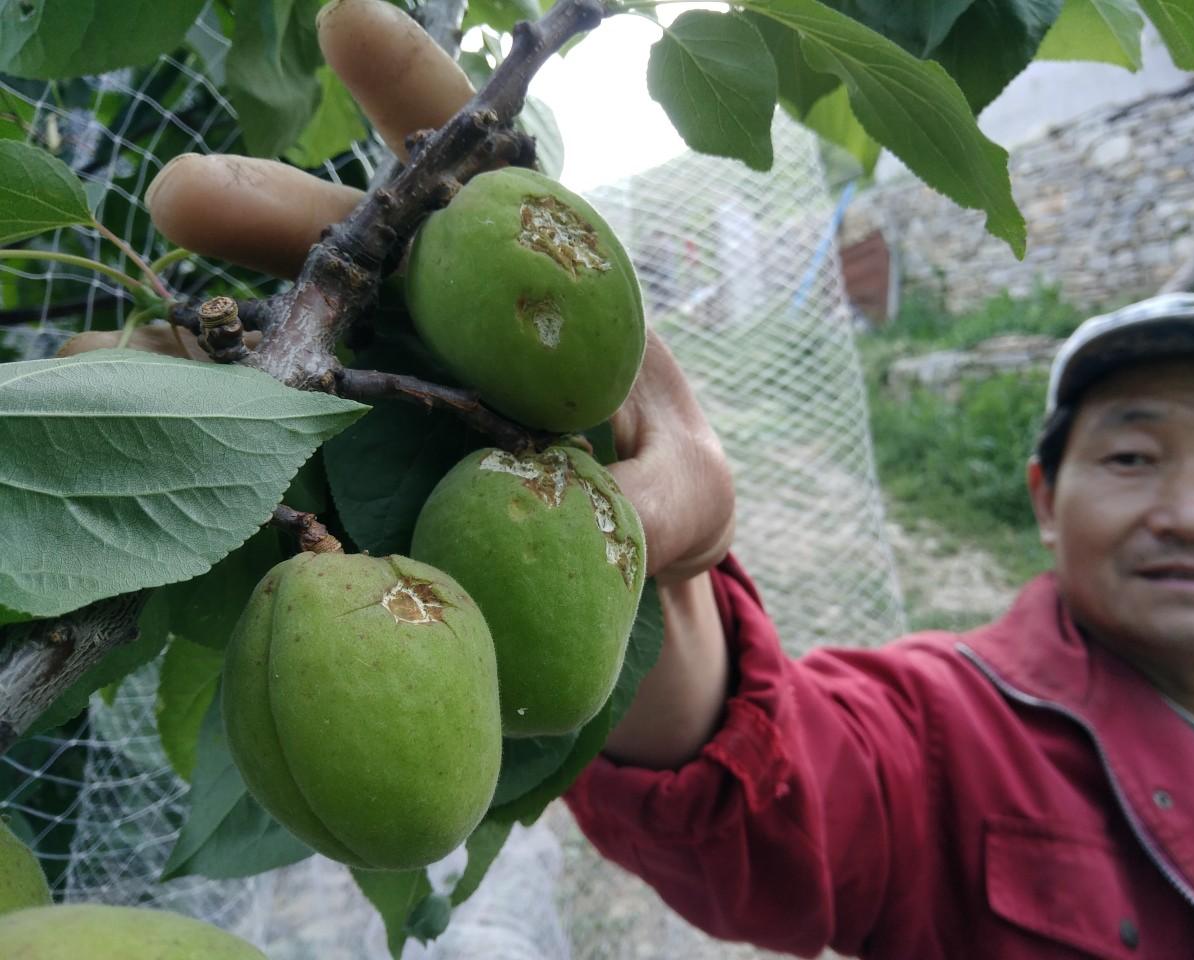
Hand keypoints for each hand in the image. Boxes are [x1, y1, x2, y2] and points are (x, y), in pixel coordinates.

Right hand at [145, 0, 735, 584]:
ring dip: (200, 346)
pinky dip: (204, 458)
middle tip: (189, 197)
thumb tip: (609, 516)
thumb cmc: (656, 504)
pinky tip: (138, 458)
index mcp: (525, 281)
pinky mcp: (342, 480)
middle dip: (273, 216)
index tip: (350, 25)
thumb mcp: (691, 500)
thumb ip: (666, 500)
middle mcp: (433, 325)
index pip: (473, 173)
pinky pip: (265, 461)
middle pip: (349, 253)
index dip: (412, 93)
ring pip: (281, 351)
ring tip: (115, 359)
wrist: (611, 594)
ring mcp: (375, 403)